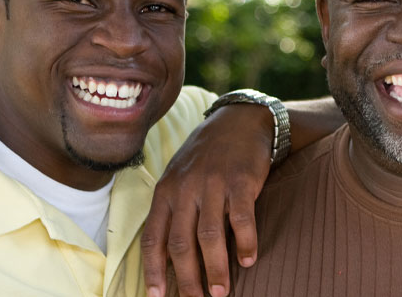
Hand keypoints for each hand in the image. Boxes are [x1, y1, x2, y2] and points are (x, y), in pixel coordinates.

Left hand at [142, 104, 273, 296]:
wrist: (240, 122)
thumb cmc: (208, 156)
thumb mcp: (180, 176)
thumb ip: (173, 209)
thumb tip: (169, 255)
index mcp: (166, 191)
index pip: (154, 238)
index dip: (153, 270)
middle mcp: (186, 189)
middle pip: (181, 244)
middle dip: (187, 279)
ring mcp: (213, 185)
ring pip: (210, 237)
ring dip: (215, 269)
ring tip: (221, 291)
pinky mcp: (241, 181)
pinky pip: (241, 220)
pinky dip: (245, 243)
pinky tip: (248, 259)